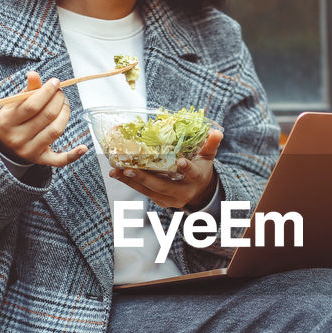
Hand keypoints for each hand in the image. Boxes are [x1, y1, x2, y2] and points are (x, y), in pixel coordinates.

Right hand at [0, 71, 88, 167]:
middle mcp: (17, 138)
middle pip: (46, 117)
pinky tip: (83, 147)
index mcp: (7, 122)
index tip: (55, 82)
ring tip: (65, 105)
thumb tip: (34, 74)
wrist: (3, 144)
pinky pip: (59, 160)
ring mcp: (29, 151)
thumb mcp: (13, 103)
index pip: (32, 105)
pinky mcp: (40, 160)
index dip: (47, 92)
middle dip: (58, 101)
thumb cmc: (12, 118)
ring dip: (65, 115)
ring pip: (55, 131)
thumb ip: (27, 90)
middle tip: (61, 94)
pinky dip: (73, 155)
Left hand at [108, 128, 223, 209]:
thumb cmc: (202, 169)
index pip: (192, 173)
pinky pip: (143, 192)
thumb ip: (210, 144)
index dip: (186, 168)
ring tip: (114, 171)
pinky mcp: (160, 201)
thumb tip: (216, 131)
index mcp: (197, 179)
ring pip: (149, 191)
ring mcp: (170, 199)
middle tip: (129, 169)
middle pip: (163, 186)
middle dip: (145, 178)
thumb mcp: (208, 157)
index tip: (180, 161)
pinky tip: (117, 174)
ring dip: (131, 181)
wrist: (200, 193)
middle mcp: (183, 192)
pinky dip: (130, 183)